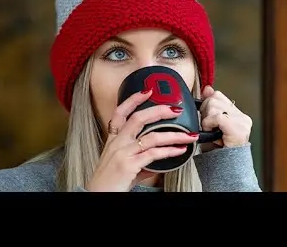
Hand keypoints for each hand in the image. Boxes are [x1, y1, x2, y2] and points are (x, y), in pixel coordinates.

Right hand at [85, 89, 199, 191]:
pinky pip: (154, 154)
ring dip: (174, 135)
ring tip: (188, 136)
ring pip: (152, 136)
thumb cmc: (110, 182)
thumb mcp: (123, 165)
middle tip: (175, 109)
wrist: (98, 196)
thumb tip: (159, 157)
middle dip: (159, 111)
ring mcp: (123, 153)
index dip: (133, 99)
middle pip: (138, 118)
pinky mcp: (129, 165)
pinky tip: (180, 150)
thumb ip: (141, 158)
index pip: (121, 112)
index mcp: (114, 139)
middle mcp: (117, 143)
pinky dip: (169, 151)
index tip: (148, 91)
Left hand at [199, 85, 251, 147]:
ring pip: (214, 105)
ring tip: (210, 131)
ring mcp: (242, 122)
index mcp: (237, 114)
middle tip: (207, 127)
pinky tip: (210, 132)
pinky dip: (209, 123)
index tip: (204, 116)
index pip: (218, 95)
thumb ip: (209, 105)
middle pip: (214, 98)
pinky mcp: (239, 128)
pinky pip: (217, 116)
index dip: (206, 104)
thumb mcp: (209, 124)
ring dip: (206, 119)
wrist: (224, 169)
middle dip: (204, 112)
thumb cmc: (215, 150)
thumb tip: (207, 88)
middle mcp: (242, 117)